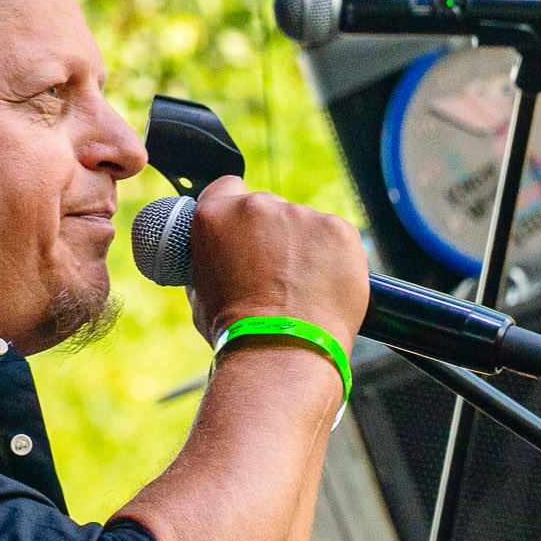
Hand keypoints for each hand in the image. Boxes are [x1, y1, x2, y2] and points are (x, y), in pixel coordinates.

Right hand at [185, 177, 368, 353]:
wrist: (281, 353)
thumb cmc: (236, 332)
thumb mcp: (201, 291)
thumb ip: (211, 259)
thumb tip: (220, 258)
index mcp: (215, 216)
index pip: (227, 187)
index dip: (235, 209)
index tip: (244, 231)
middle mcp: (257, 206)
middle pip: (268, 207)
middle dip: (271, 233)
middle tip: (274, 272)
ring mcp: (301, 215)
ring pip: (304, 223)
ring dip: (303, 246)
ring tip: (301, 288)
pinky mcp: (338, 229)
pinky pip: (334, 236)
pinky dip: (332, 256)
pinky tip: (323, 286)